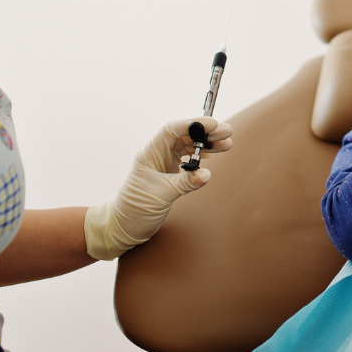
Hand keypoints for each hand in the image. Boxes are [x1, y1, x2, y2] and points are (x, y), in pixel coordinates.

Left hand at [83, 117, 232, 259]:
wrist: (125, 227)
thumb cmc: (135, 210)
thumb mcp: (162, 195)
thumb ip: (185, 183)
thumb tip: (206, 174)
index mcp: (150, 154)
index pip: (172, 130)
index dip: (193, 124)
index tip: (213, 124)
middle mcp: (157, 155)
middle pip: (184, 136)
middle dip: (206, 133)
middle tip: (226, 132)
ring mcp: (164, 164)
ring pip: (188, 147)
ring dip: (207, 145)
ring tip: (226, 144)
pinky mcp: (170, 175)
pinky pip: (188, 160)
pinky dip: (202, 157)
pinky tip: (213, 156)